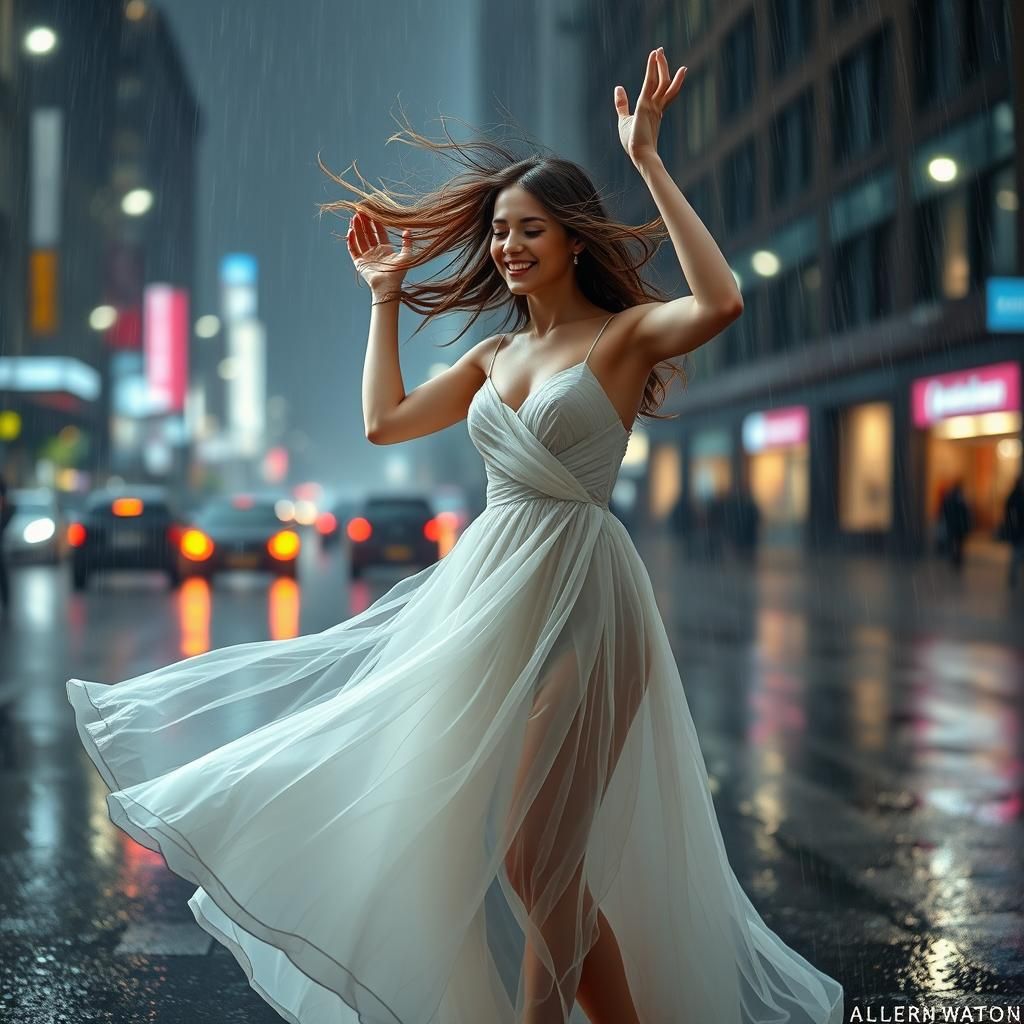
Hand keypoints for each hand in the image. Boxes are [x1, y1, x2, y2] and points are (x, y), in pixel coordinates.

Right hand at [347, 211, 414, 294]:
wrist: (388, 286)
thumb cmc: (399, 273)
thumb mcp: (407, 256)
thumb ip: (407, 243)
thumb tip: (408, 230)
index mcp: (386, 249)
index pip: (379, 232)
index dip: (375, 222)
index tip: (372, 212)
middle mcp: (376, 252)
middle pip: (368, 234)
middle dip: (364, 222)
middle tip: (360, 211)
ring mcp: (367, 257)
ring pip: (360, 239)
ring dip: (357, 228)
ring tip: (354, 218)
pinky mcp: (359, 263)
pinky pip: (353, 250)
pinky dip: (351, 241)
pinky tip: (350, 231)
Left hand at [614, 47, 685, 166]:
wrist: (640, 154)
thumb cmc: (632, 141)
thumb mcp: (624, 119)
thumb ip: (622, 104)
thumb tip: (618, 88)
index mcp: (655, 110)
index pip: (661, 90)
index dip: (661, 77)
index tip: (660, 64)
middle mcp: (657, 106)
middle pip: (664, 83)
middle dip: (663, 66)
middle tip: (661, 51)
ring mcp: (654, 105)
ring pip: (662, 81)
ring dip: (660, 65)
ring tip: (659, 51)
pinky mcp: (646, 104)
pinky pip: (650, 83)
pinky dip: (652, 68)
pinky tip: (653, 56)